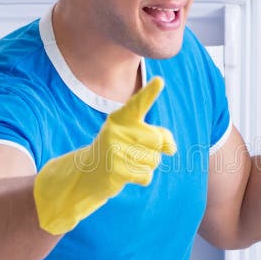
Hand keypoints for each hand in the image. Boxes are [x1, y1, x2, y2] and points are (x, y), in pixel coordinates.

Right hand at [33, 77, 176, 234]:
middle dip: (154, 150)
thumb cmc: (122, 149)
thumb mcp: (139, 136)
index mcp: (121, 117)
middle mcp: (116, 130)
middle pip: (157, 140)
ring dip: (147, 165)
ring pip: (153, 160)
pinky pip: (146, 175)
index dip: (150, 93)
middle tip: (134, 152)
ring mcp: (113, 150)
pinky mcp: (115, 170)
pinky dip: (142, 178)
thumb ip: (161, 135)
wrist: (89, 172)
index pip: (138, 104)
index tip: (160, 81)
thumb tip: (171, 149)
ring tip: (127, 162)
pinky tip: (126, 174)